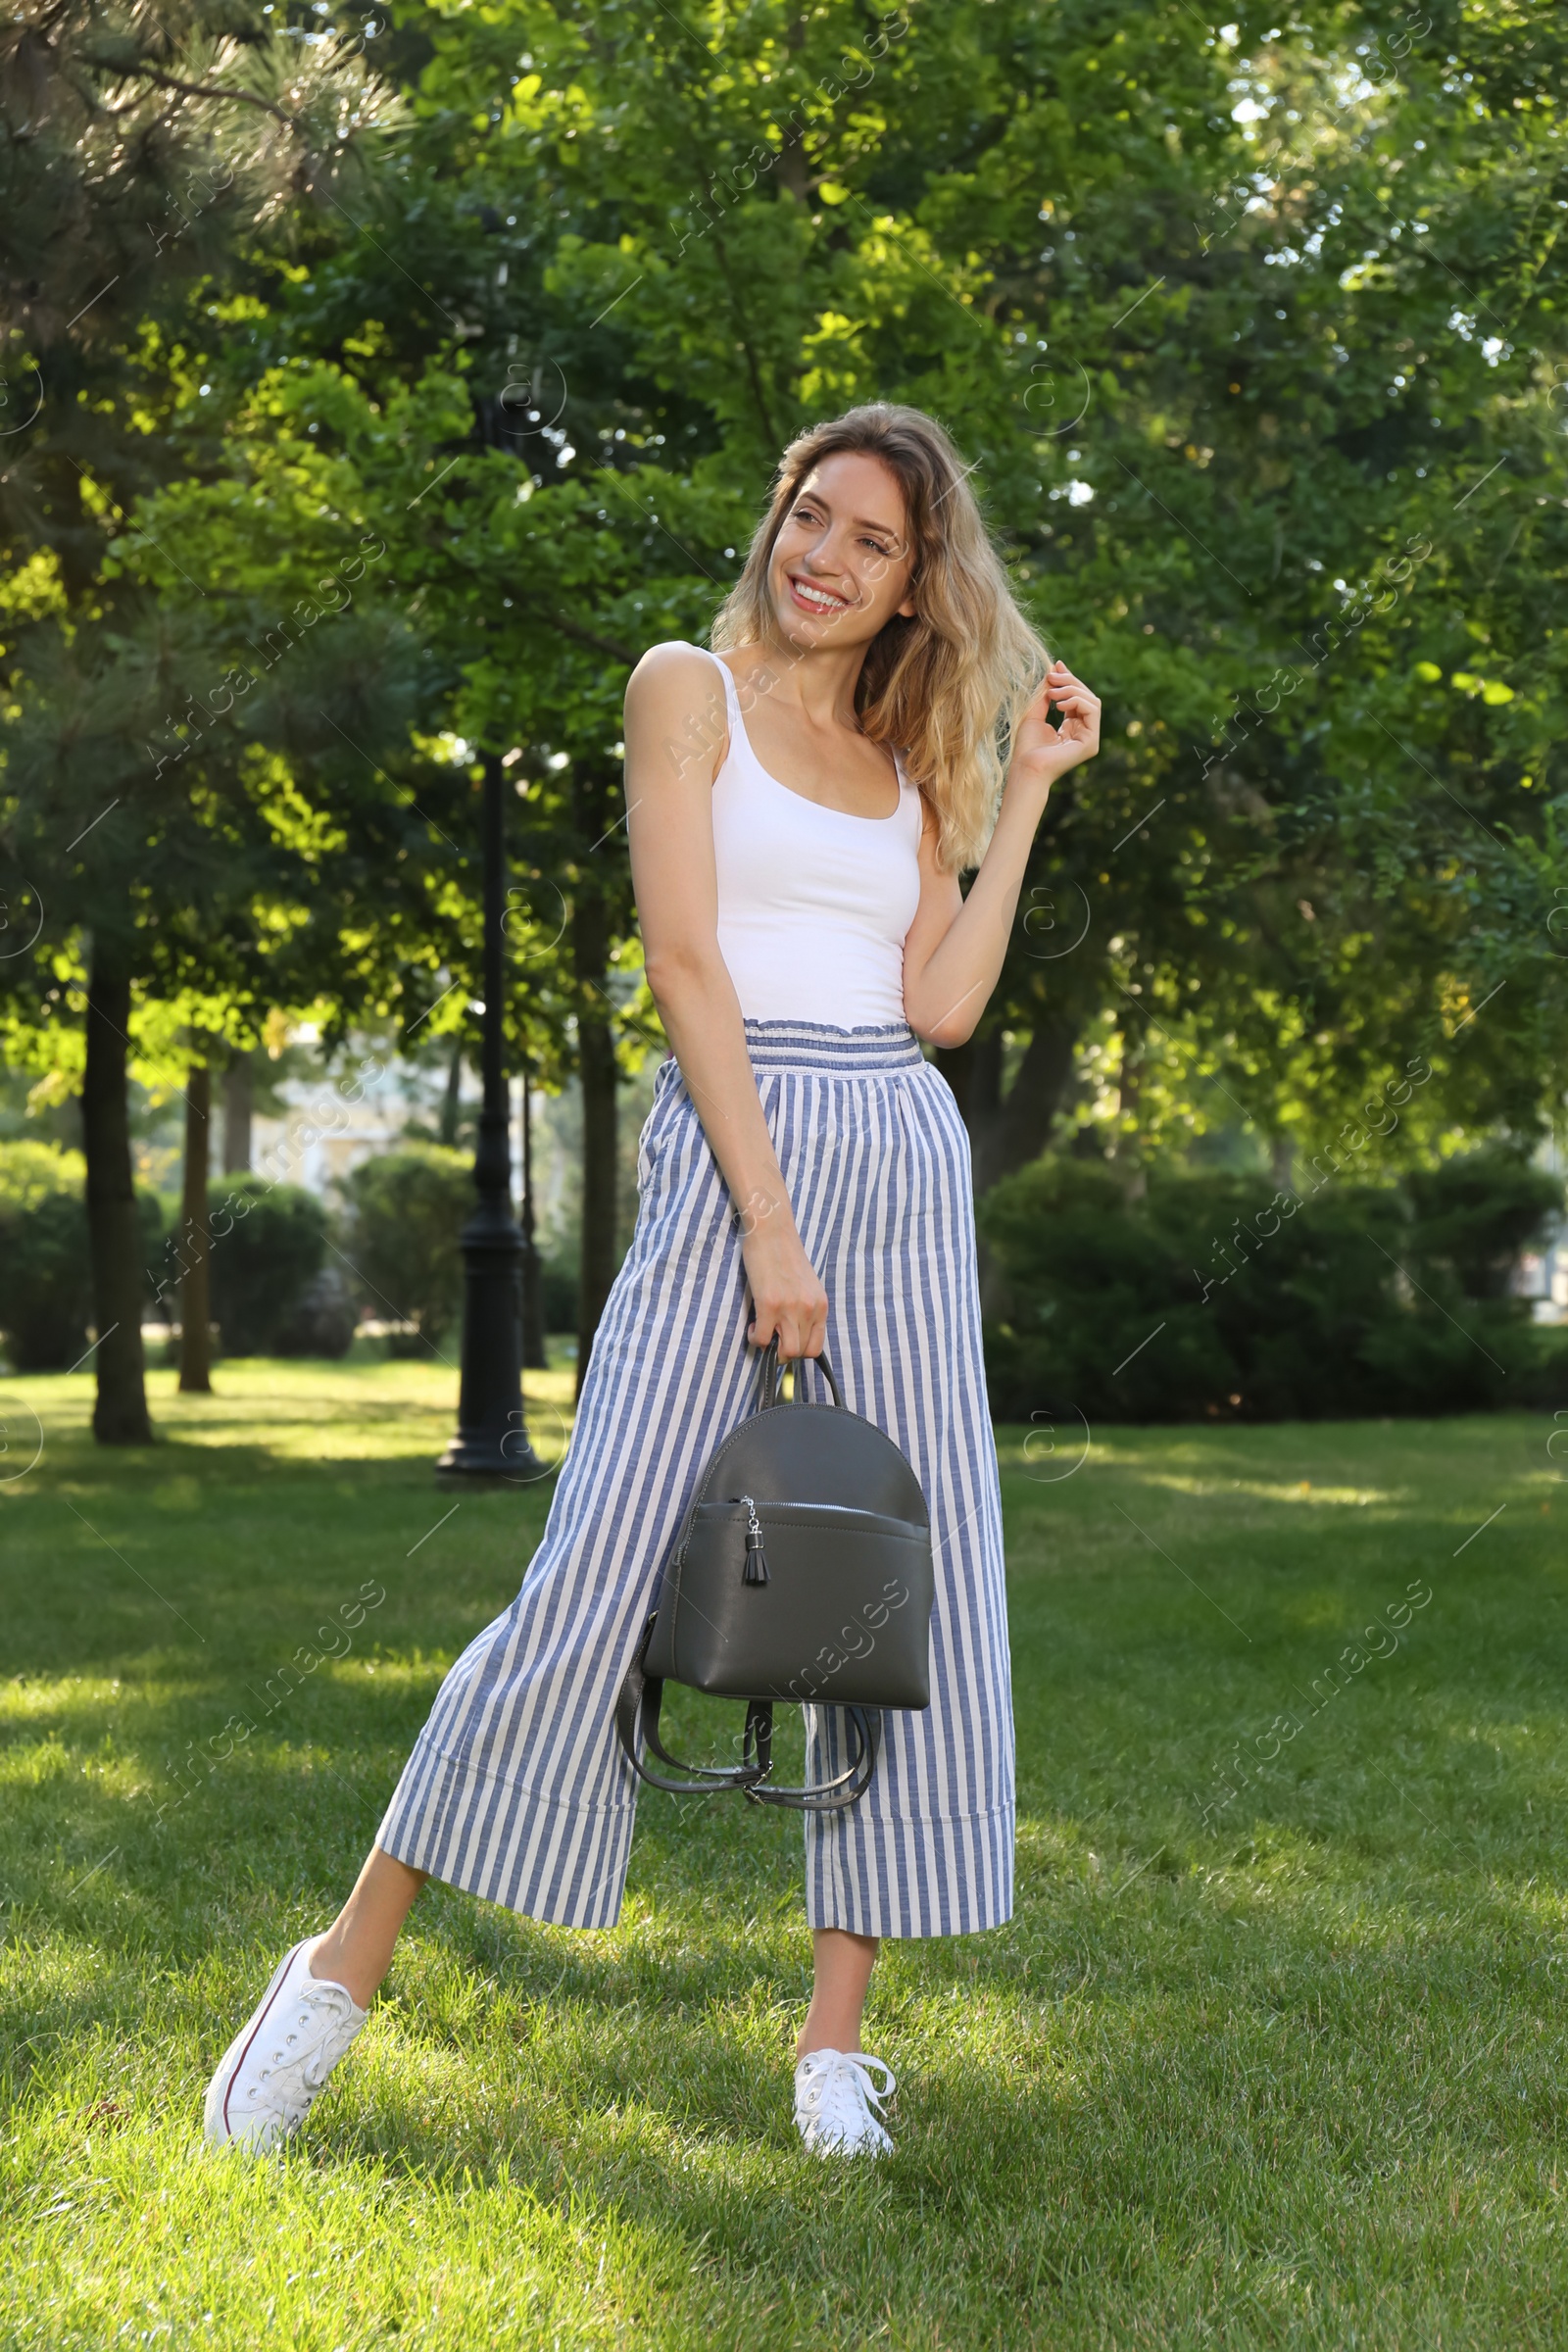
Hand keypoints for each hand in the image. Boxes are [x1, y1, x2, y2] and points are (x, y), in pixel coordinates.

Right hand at [741, 1216, 827, 1358]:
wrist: (772, 1231)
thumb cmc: (785, 1254)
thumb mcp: (805, 1285)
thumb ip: (804, 1308)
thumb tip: (792, 1331)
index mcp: (821, 1305)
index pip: (816, 1347)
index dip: (799, 1351)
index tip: (786, 1343)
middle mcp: (810, 1309)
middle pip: (802, 1352)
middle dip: (784, 1352)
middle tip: (772, 1337)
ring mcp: (790, 1308)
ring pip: (787, 1352)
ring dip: (771, 1349)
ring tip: (763, 1332)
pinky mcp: (769, 1304)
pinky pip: (762, 1339)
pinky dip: (755, 1338)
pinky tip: (753, 1324)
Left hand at [1008, 659, 1101, 794]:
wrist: (1026, 768)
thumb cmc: (1026, 747)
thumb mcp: (1034, 713)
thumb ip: (1046, 694)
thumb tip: (1054, 668)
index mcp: (1072, 727)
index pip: (1077, 697)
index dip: (1069, 679)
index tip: (1056, 665)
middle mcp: (1083, 732)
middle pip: (1086, 696)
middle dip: (1069, 682)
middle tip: (1050, 676)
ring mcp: (1089, 738)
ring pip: (1092, 701)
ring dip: (1072, 690)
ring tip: (1051, 694)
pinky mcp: (1091, 742)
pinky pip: (1092, 711)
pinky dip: (1077, 701)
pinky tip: (1059, 705)